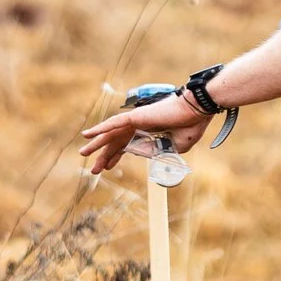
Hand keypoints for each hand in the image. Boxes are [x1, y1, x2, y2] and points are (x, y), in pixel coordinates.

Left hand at [80, 92, 211, 175]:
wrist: (198, 112)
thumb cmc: (191, 125)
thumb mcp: (175, 146)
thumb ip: (160, 151)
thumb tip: (147, 155)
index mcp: (148, 132)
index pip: (126, 146)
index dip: (116, 156)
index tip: (108, 168)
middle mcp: (139, 125)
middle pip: (116, 142)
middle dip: (104, 156)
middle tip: (94, 169)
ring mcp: (136, 120)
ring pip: (111, 134)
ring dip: (96, 144)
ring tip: (83, 153)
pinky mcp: (135, 117)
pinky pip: (113, 124)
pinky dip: (100, 129)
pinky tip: (87, 135)